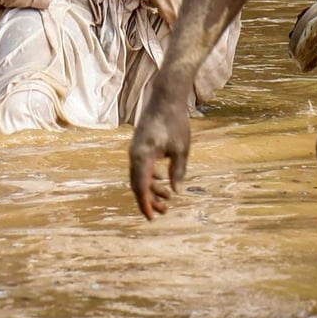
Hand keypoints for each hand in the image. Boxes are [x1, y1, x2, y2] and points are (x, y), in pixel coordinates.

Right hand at [128, 89, 192, 219]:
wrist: (165, 99)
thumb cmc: (175, 122)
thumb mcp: (181, 149)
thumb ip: (178, 171)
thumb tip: (175, 191)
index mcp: (143, 156)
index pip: (141, 186)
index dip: (146, 204)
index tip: (152, 218)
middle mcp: (135, 154)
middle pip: (138, 184)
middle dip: (150, 200)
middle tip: (165, 212)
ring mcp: (136, 150)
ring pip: (140, 176)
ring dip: (152, 189)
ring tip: (168, 198)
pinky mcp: (140, 146)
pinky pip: (142, 167)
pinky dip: (151, 177)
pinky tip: (163, 180)